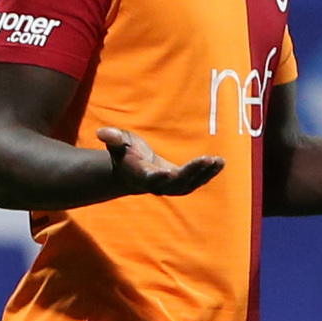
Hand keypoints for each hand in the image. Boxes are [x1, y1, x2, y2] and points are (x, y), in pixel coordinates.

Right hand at [97, 126, 225, 196]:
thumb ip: (113, 138)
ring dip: (205, 174)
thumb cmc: (125, 153)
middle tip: (207, 159)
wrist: (132, 171)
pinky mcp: (181, 184)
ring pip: (190, 185)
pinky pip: (196, 181)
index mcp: (142, 175)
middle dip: (192, 172)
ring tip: (218, 161)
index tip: (168, 172)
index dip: (159, 177)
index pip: (152, 179)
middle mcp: (158, 185)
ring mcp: (171, 187)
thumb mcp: (118, 143)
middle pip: (177, 183)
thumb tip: (101, 133)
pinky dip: (208, 173)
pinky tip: (220, 163)